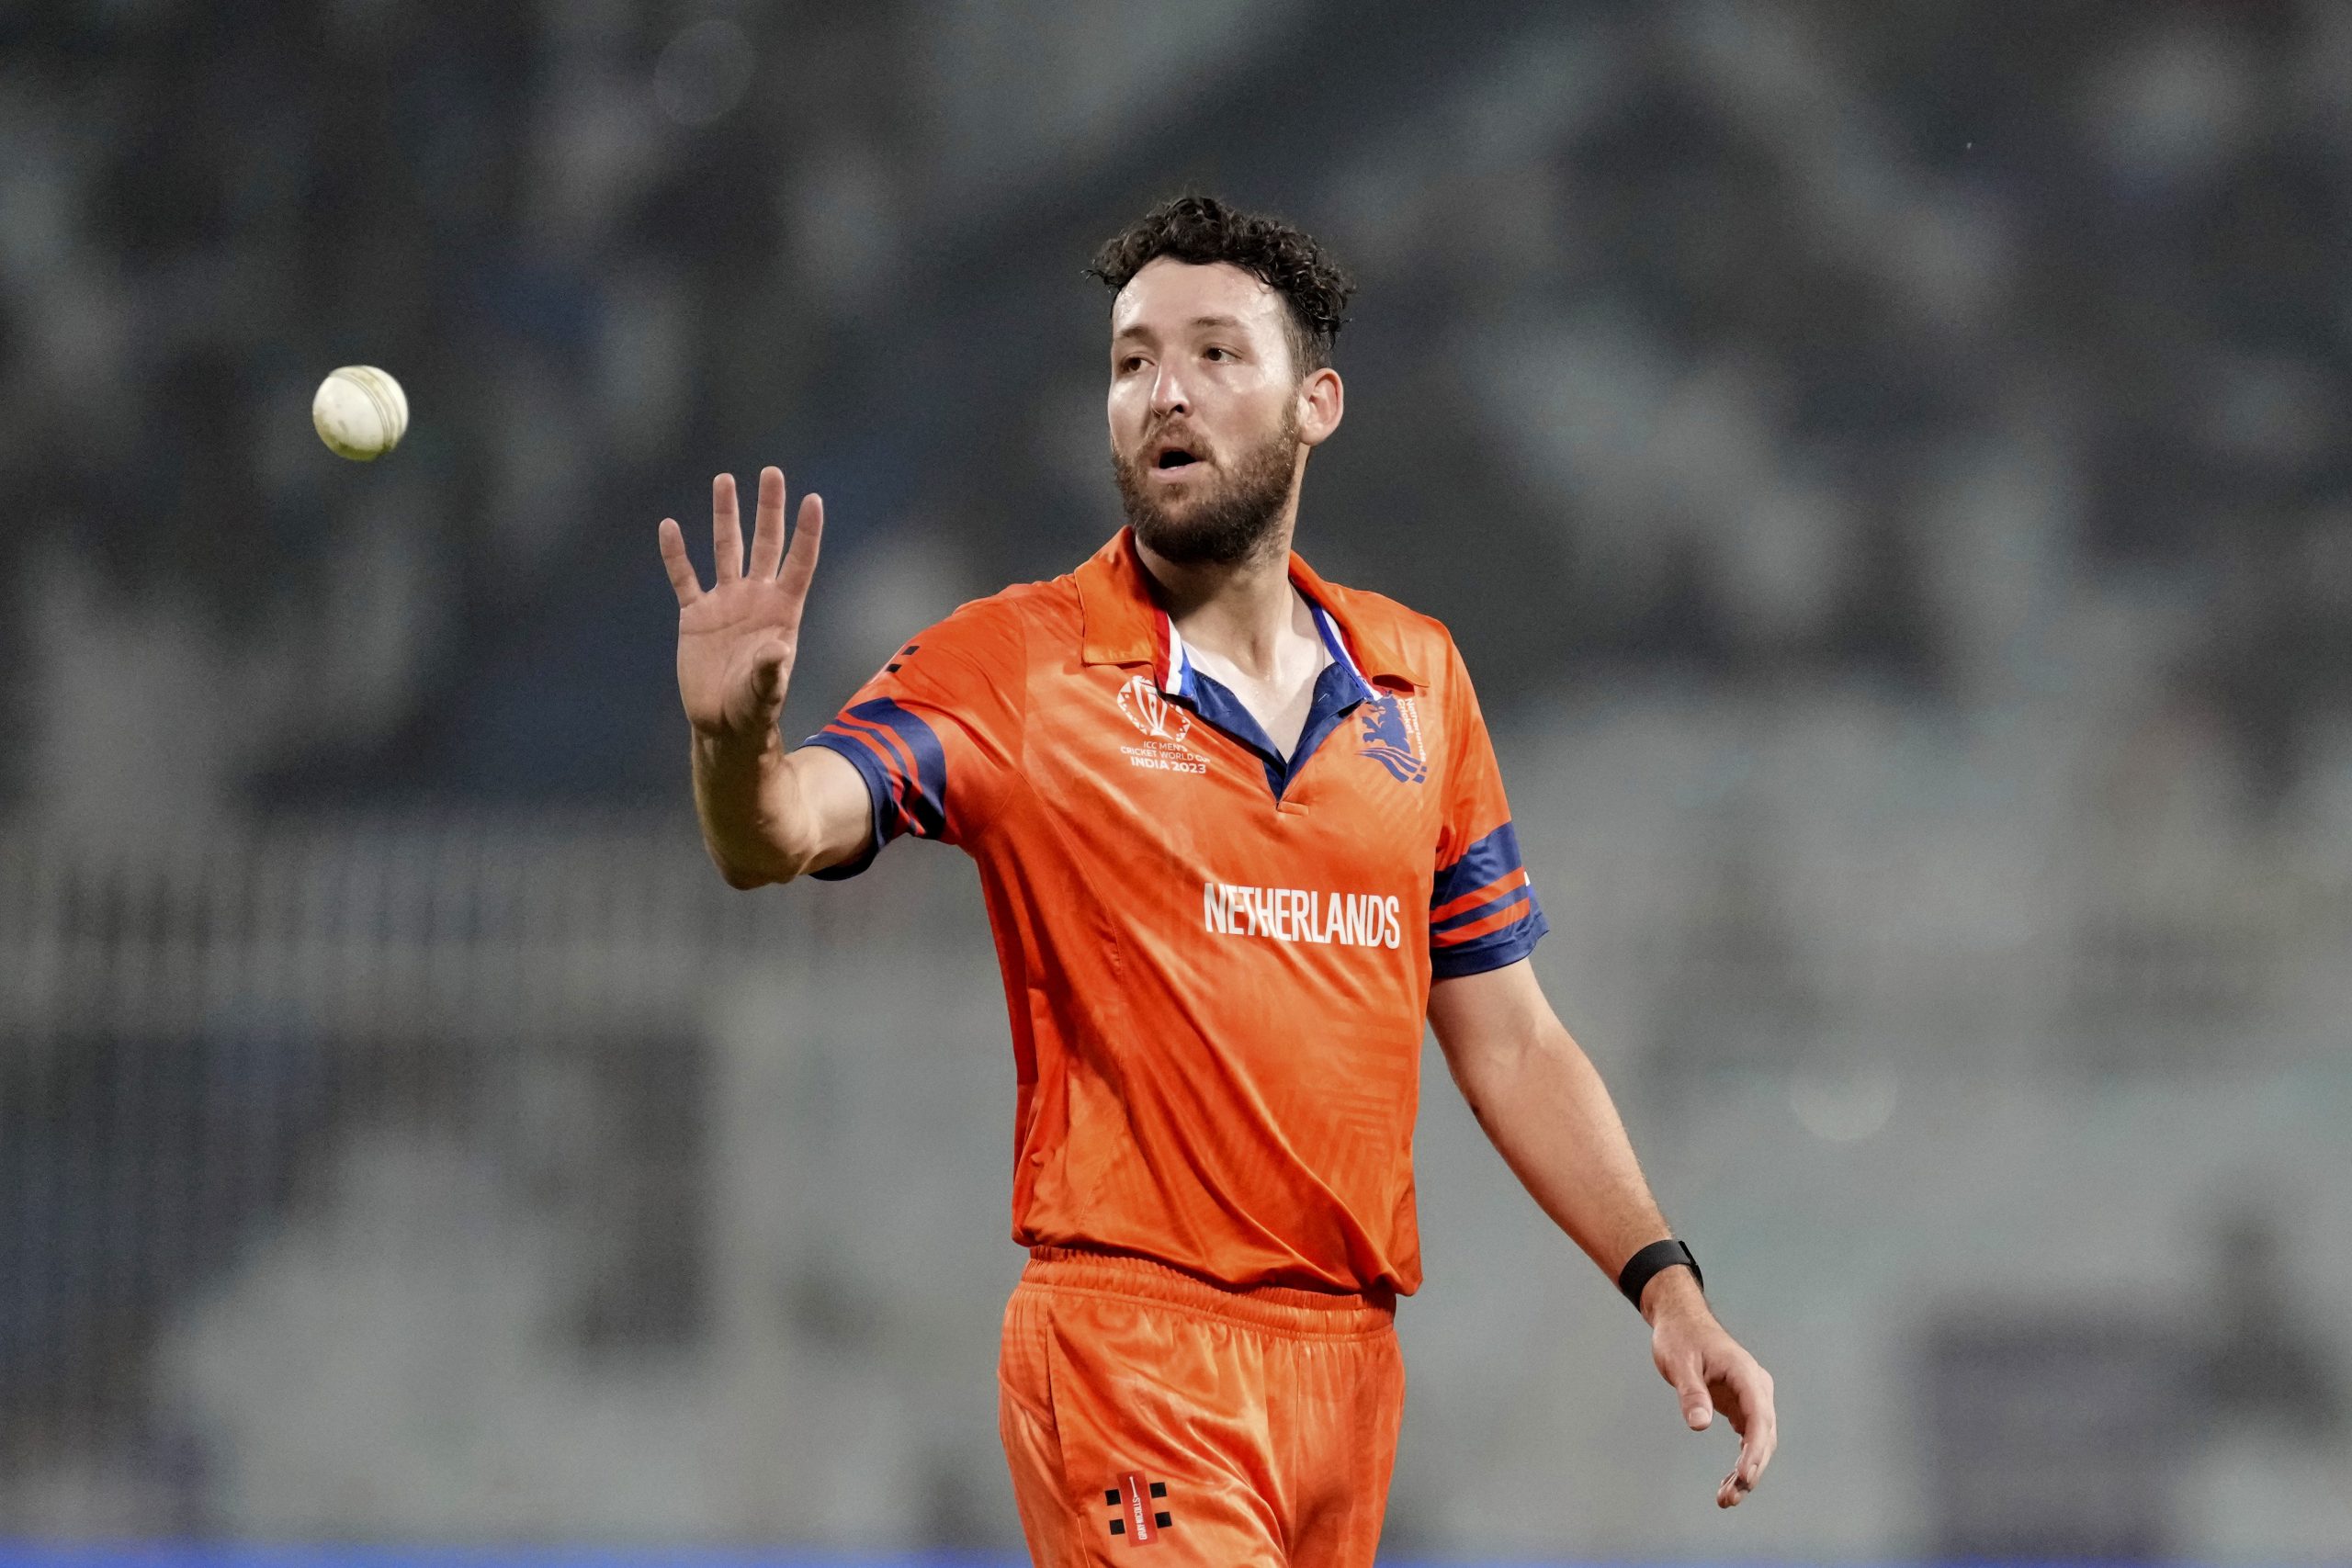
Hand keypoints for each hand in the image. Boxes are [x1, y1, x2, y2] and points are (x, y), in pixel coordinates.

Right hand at [658, 467, 823, 743]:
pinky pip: (684, 577)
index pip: (799, 562)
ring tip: (725, 479)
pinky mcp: (695, 615)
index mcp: (782, 611)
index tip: (812, 499)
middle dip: (768, 508)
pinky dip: (676, 554)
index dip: (806, 532)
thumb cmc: (754, 710)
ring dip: (725, 515)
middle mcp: (756, 599)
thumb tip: (776, 651)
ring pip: (725, 549)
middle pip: (765, 543)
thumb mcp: (765, 691)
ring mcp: (725, 603)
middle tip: (771, 471)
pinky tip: (670, 527)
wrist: (722, 725)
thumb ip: (770, 671)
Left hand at [1646, 1273, 1776, 1508]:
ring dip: (1747, 1471)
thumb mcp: (1679, 1362)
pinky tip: (1730, 1483)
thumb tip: (1700, 1425)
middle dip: (1751, 1470)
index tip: (1745, 1477)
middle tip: (1729, 1498)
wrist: (1680, 1320)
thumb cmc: (1680, 1337)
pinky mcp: (1742, 1405)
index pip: (1759, 1418)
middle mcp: (1757, 1388)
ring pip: (1759, 1441)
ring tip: (1726, 1499)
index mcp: (1747, 1374)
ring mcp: (1752, 1397)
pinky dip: (1741, 1460)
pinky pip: (1748, 1438)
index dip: (1754, 1451)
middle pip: (1764, 1436)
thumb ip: (1692, 1393)